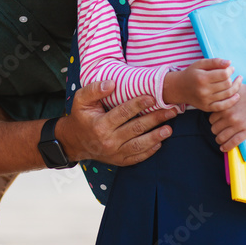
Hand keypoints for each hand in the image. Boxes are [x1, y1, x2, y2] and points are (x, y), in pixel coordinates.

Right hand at [57, 80, 176, 166]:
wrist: (74, 142)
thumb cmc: (80, 117)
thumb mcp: (80, 100)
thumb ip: (94, 89)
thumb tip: (112, 83)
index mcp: (100, 125)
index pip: (123, 113)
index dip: (138, 104)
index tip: (153, 97)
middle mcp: (108, 141)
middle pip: (136, 129)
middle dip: (155, 119)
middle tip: (171, 111)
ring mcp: (115, 153)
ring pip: (139, 145)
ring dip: (156, 137)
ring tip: (169, 128)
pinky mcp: (120, 161)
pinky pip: (138, 157)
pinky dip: (150, 151)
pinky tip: (160, 142)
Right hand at [163, 58, 240, 111]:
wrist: (179, 88)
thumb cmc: (191, 73)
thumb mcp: (200, 64)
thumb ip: (215, 61)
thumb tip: (229, 63)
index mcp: (202, 78)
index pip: (224, 74)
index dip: (230, 70)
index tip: (230, 68)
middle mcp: (204, 90)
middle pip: (227, 84)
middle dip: (232, 78)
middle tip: (231, 75)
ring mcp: (206, 100)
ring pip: (227, 94)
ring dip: (235, 87)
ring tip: (236, 82)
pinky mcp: (207, 107)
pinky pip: (223, 106)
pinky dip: (232, 101)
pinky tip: (237, 96)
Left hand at [208, 83, 245, 151]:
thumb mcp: (231, 91)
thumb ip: (221, 95)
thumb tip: (212, 97)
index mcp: (224, 107)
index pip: (211, 120)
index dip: (213, 122)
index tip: (216, 123)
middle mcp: (229, 117)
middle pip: (215, 129)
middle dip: (216, 131)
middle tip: (219, 132)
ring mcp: (238, 125)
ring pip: (221, 137)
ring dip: (219, 140)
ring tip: (220, 140)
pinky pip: (233, 142)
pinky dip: (226, 147)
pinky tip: (224, 148)